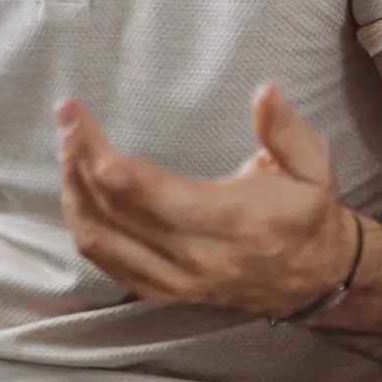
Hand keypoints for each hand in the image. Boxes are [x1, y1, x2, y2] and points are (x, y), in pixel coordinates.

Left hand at [54, 82, 358, 315]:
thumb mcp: (312, 165)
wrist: (315, 277)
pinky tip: (76, 186)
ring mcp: (176, 281)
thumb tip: (266, 91)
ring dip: (74, 192)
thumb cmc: (307, 212)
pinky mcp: (163, 290)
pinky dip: (83, 223)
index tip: (84, 129)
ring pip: (102, 241)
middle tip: (67, 116)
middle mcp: (199, 259)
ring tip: (66, 144)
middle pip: (118, 215)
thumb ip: (285, 129)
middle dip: (82, 162)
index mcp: (235, 224)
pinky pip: (106, 261)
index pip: (161, 201)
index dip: (116, 170)